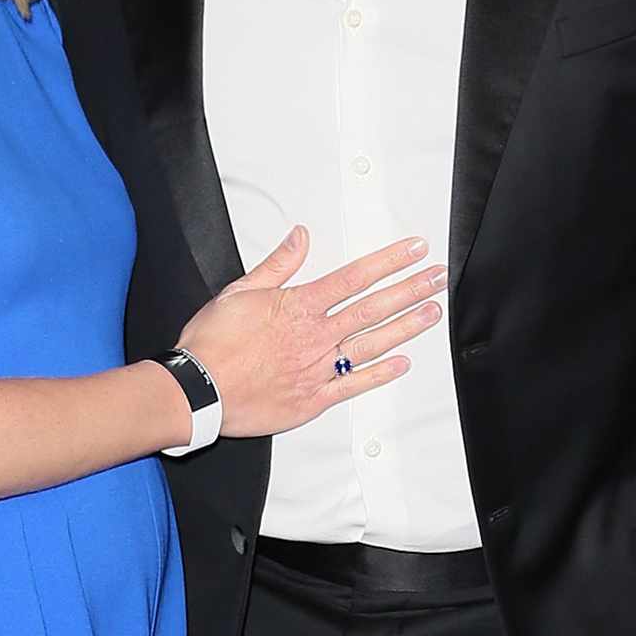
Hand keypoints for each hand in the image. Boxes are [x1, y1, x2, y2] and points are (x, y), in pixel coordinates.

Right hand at [175, 228, 446, 438]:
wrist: (198, 391)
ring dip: (405, 327)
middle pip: (373, 308)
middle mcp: (316, 336)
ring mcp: (318, 369)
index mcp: (299, 306)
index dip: (389, 262)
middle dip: (410, 290)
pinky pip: (355, 385)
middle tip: (437, 278)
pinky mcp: (314, 399)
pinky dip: (380, 375)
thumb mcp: (239, 291)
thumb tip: (301, 236)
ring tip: (431, 313)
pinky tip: (402, 364)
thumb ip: (277, 264)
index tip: (414, 251)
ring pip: (372, 344)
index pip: (355, 277)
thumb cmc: (212, 342)